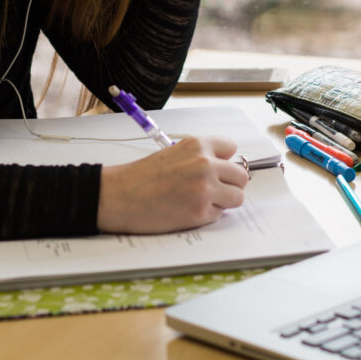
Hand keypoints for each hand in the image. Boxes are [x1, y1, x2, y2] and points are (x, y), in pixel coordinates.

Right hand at [97, 136, 248, 232]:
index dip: (225, 160)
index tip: (220, 167)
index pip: (232, 148)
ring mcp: (205, 189)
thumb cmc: (141, 176)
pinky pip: (220, 214)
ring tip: (202, 200)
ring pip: (237, 197)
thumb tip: (225, 167)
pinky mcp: (201, 212)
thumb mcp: (173, 153)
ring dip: (223, 201)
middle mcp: (205, 164)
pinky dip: (208, 214)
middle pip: (241, 175)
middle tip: (213, 188)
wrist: (119, 197)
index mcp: (197, 145)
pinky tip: (188, 210)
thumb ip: (200, 156)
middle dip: (229, 183)